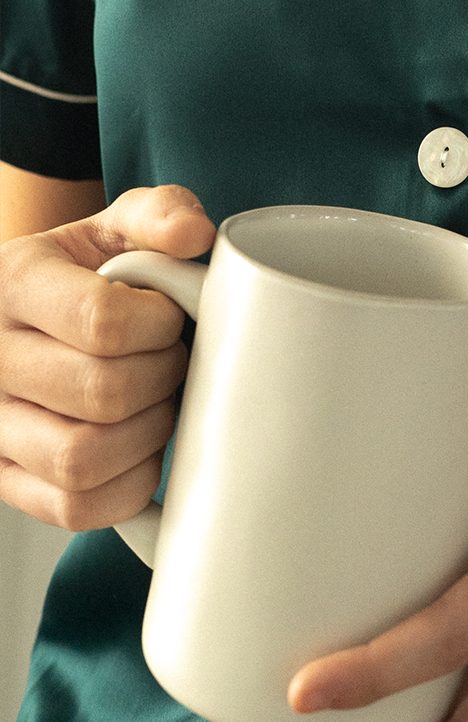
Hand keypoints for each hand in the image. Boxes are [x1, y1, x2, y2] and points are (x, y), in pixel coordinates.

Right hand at [0, 186, 215, 529]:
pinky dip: (127, 485)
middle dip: (162, 378)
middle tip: (173, 360)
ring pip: (80, 460)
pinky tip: (139, 446)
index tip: (171, 316)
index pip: (102, 322)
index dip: (160, 325)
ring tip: (158, 401)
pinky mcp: (8, 480)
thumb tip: (195, 236)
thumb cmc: (92, 270)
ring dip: (147, 435)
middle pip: (100, 393)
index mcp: (16, 281)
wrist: (42, 313)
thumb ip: (159, 213)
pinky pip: (74, 508)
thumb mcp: (116, 224)